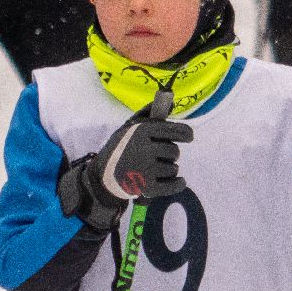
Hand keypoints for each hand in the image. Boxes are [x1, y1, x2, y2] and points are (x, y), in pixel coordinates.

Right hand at [58, 93, 191, 229]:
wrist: (102, 175)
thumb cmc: (120, 147)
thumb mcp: (130, 127)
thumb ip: (150, 113)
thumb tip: (172, 102)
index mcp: (143, 131)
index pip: (177, 131)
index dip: (185, 134)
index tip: (189, 137)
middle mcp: (144, 149)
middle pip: (174, 152)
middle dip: (168, 154)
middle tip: (155, 156)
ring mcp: (146, 169)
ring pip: (174, 168)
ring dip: (168, 169)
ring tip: (151, 168)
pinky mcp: (147, 188)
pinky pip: (175, 185)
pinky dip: (178, 183)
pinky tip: (177, 181)